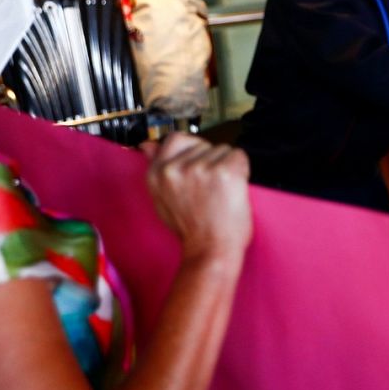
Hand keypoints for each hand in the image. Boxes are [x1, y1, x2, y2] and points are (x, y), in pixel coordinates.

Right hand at [142, 133, 252, 264]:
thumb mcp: (163, 198)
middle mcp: (174, 168)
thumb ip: (157, 170)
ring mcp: (199, 168)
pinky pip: (239, 156)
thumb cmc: (191, 229)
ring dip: (226, 168)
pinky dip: (242, 171)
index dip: (192, 152)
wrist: (209, 251)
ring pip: (223, 150)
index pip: (177, 138)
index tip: (198, 169)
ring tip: (219, 194)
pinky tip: (233, 191)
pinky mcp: (224, 172)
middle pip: (204, 144)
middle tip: (209, 190)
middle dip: (210, 161)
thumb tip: (147, 144)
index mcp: (156, 174)